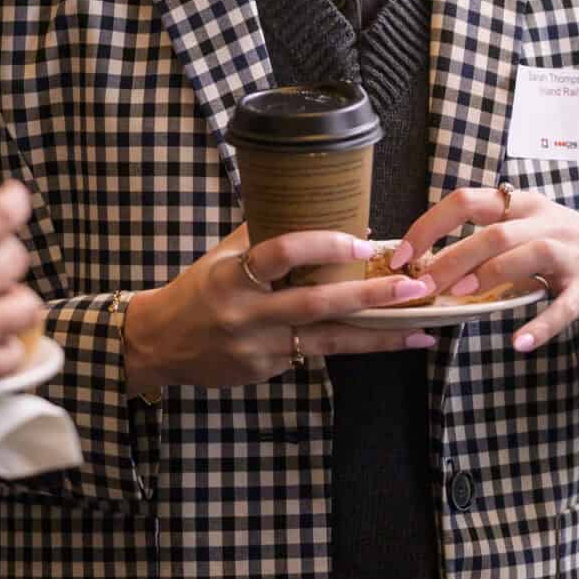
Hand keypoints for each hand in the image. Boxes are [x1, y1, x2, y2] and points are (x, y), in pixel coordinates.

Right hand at [123, 224, 441, 392]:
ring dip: (379, 334)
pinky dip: (353, 346)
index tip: (363, 239)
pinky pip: (316, 354)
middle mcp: (247, 312)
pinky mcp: (268, 370)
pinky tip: (389, 340)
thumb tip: (327, 208)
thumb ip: (266, 232)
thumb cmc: (198, 289)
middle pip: (317, 303)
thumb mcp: (222, 256)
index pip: (281, 253)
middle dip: (369, 295)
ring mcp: (259, 347)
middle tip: (413, 287)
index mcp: (233, 275)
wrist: (158, 344)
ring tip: (420, 326)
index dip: (323, 244)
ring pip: (329, 340)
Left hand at [395, 185, 578, 354]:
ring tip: (458, 298)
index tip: (400, 255)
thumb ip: (485, 237)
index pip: (466, 200)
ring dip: (489, 275)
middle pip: (493, 232)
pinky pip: (566, 306)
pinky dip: (542, 324)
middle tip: (420, 287)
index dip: (428, 226)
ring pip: (528, 255)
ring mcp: (572, 253)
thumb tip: (425, 260)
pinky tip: (518, 343)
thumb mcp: (526, 228)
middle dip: (450, 259)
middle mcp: (544, 222)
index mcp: (521, 204)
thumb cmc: (565, 244)